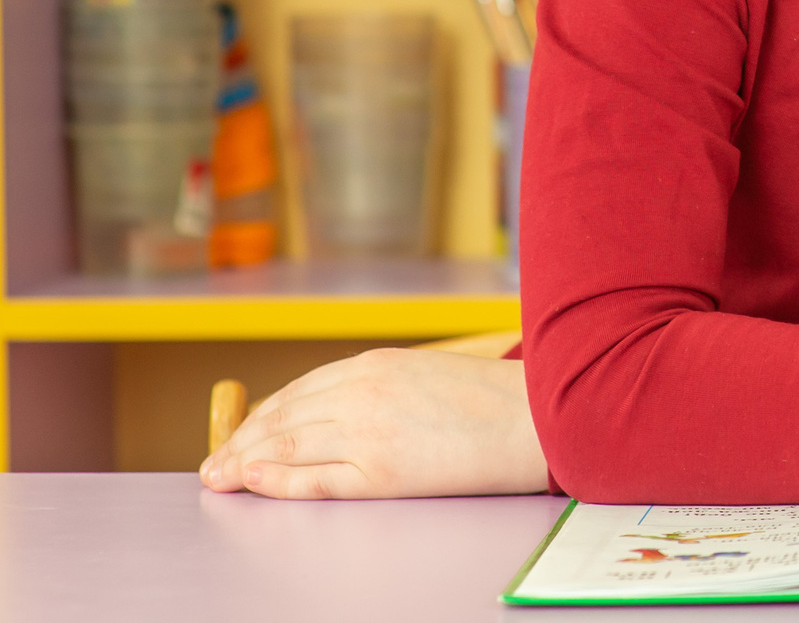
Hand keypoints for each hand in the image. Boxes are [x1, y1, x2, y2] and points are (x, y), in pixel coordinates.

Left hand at [200, 350, 547, 498]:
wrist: (536, 419)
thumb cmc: (491, 402)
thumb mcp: (426, 376)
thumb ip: (380, 388)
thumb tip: (334, 413)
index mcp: (377, 364)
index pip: (298, 391)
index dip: (260, 416)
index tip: (238, 435)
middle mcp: (363, 394)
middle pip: (282, 420)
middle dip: (241, 443)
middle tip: (212, 465)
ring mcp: (368, 433)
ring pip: (288, 448)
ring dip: (246, 463)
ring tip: (219, 478)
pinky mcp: (380, 473)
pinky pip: (314, 479)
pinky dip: (276, 481)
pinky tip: (253, 483)